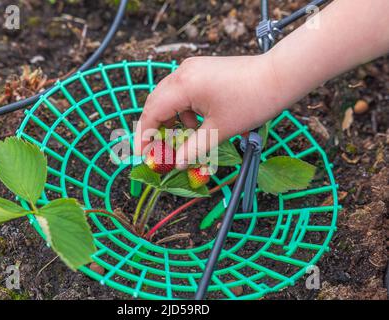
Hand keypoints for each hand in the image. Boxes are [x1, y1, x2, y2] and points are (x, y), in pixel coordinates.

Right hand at [134, 55, 284, 168]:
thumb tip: (177, 164)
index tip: (142, 155)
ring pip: (170, 98)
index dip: (144, 136)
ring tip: (188, 138)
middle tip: (157, 152)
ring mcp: (192, 68)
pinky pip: (183, 91)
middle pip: (156, 103)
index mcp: (183, 85)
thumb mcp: (218, 130)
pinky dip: (185, 110)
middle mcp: (182, 72)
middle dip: (156, 129)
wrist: (279, 76)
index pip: (152, 112)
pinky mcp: (202, 69)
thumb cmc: (251, 102)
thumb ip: (193, 149)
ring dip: (173, 120)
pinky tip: (199, 123)